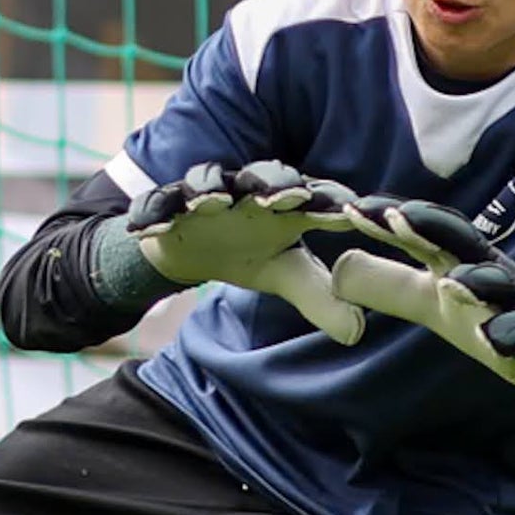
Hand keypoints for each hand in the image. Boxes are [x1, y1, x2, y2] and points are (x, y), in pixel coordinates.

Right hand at [126, 159, 373, 345]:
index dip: (335, 204)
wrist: (190, 247)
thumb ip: (322, 301)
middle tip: (292, 194)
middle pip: (265, 181)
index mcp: (287, 210)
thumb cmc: (248, 253)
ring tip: (216, 200)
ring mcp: (209, 197)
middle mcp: (250, 195)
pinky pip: (162, 203)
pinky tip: (156, 225)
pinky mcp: (171, 206)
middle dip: (276, 185)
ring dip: (213, 189)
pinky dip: (159, 210)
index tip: (354, 213)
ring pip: (211, 183)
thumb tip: (358, 333)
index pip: (318, 203)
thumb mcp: (286, 277)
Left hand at [325, 195, 514, 393]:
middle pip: (459, 242)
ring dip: (474, 283)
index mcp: (457, 258)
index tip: (350, 209)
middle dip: (431, 227)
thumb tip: (337, 267)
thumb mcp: (427, 301)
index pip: (420, 233)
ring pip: (496, 287)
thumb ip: (386, 285)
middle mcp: (487, 269)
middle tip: (397, 216)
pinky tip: (493, 340)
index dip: (388, 221)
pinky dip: (510, 335)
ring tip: (451, 286)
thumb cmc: (485, 312)